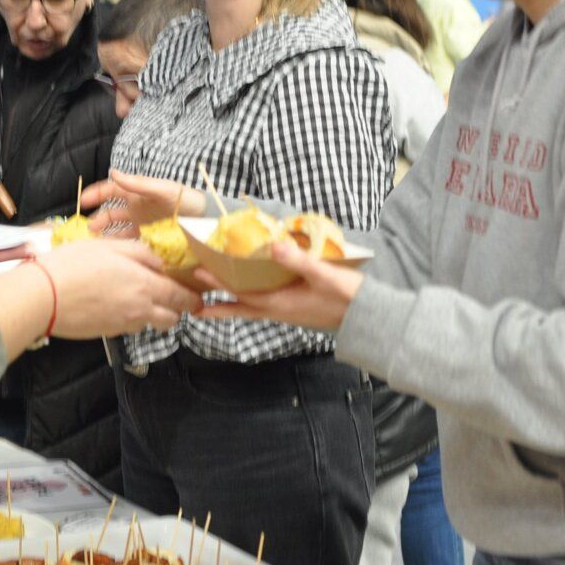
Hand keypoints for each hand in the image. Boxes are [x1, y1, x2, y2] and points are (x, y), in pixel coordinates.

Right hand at [40, 238, 200, 337]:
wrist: (42, 296)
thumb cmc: (71, 266)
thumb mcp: (109, 247)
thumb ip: (139, 252)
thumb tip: (160, 259)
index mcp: (144, 285)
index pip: (182, 297)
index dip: (193, 296)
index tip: (195, 291)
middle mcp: (139, 310)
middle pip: (173, 318)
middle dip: (177, 308)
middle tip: (170, 294)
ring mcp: (123, 324)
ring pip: (152, 324)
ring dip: (154, 313)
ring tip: (138, 295)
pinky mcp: (108, 333)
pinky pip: (130, 327)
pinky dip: (132, 317)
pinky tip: (115, 302)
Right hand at [82, 169, 203, 236]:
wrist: (206, 222)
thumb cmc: (185, 200)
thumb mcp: (162, 190)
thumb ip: (138, 183)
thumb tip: (114, 172)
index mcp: (137, 194)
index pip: (110, 191)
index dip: (95, 194)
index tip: (82, 202)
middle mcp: (136, 209)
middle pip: (110, 213)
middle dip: (97, 220)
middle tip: (87, 231)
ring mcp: (141, 225)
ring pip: (117, 230)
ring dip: (105, 236)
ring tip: (96, 246)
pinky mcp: (148, 240)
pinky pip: (129, 244)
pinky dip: (119, 248)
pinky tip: (113, 256)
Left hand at [196, 239, 362, 332]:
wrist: (368, 319)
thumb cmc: (348, 297)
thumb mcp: (324, 275)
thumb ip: (298, 261)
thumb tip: (272, 245)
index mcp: (281, 303)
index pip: (242, 292)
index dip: (220, 283)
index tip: (200, 273)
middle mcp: (279, 311)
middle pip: (242, 309)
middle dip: (219, 306)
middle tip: (196, 309)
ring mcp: (287, 313)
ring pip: (253, 310)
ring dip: (233, 306)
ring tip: (215, 307)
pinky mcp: (296, 311)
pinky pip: (266, 308)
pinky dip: (252, 303)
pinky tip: (253, 297)